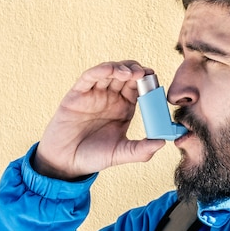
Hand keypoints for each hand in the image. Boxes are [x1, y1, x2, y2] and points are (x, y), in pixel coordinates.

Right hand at [33, 61, 165, 179]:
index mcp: (124, 108)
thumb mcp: (121, 154)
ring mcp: (94, 93)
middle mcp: (110, 98)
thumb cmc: (93, 156)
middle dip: (137, 71)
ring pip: (110, 72)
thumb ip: (141, 150)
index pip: (139, 89)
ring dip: (121, 68)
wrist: (66, 162)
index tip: (155, 81)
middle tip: (145, 74)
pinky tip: (110, 70)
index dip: (147, 82)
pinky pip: (89, 77)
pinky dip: (101, 70)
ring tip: (131, 73)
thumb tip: (163, 142)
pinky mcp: (78, 93)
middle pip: (126, 76)